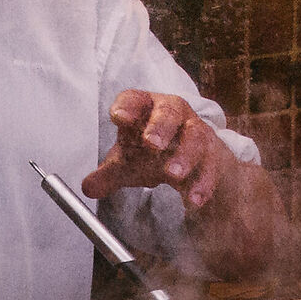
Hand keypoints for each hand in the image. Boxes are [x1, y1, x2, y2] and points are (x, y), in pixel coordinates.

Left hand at [81, 89, 230, 210]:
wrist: (190, 160)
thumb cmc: (151, 152)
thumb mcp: (126, 162)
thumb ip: (107, 175)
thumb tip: (87, 188)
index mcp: (146, 108)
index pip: (134, 99)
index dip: (126, 106)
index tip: (119, 117)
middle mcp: (173, 113)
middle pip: (169, 112)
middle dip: (161, 127)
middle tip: (152, 144)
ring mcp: (196, 131)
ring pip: (195, 137)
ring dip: (185, 156)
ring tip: (173, 176)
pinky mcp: (213, 153)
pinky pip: (211, 166)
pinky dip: (202, 183)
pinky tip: (193, 200)